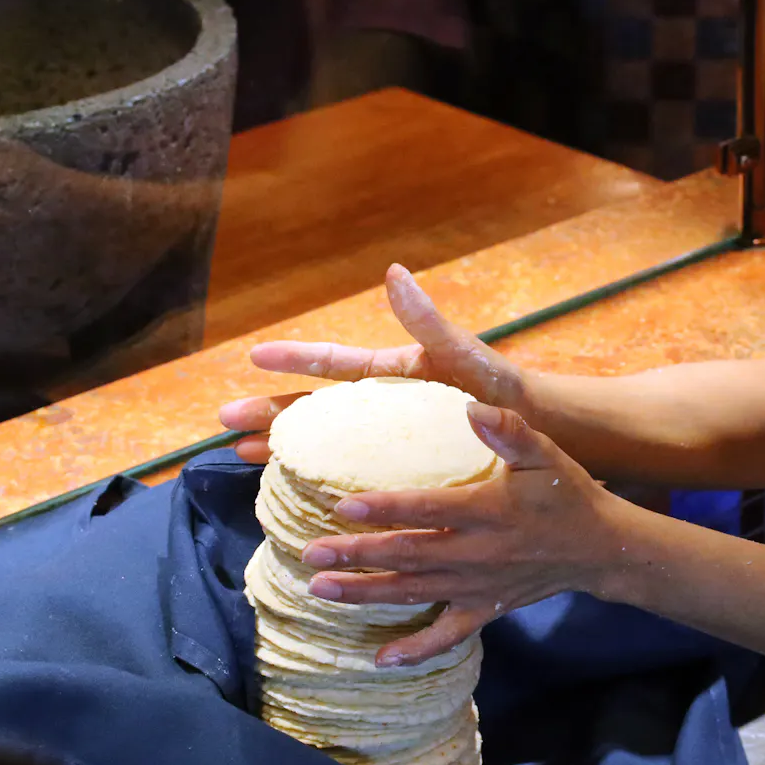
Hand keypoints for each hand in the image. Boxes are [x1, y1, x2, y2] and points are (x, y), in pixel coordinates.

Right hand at [218, 264, 531, 462]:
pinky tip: (293, 492)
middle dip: (269, 411)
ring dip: (282, 447)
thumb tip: (395, 273)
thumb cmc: (504, 392)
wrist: (540, 435)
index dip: (295, 361)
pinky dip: (318, 480)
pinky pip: (350, 474)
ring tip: (240, 456)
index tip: (254, 357)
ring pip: (323, 444)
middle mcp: (385, 406)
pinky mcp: (402, 469)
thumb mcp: (465, 356)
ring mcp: (390, 440)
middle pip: (314, 409)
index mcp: (395, 375)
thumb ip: (429, 322)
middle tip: (223, 421)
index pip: (335, 364)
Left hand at [298, 402, 643, 666]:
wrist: (600, 547)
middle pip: (409, 556)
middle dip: (358, 556)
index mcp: (489, 511)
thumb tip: (471, 406)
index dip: (385, 509)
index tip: (342, 507)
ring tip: (320, 589)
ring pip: (415, 592)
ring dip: (366, 593)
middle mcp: (479, 553)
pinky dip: (416, 650)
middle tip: (311, 554)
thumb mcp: (544, 452)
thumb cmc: (566, 493)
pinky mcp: (485, 608)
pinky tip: (380, 658)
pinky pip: (448, 635)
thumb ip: (508, 430)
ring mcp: (480, 586)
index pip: (428, 510)